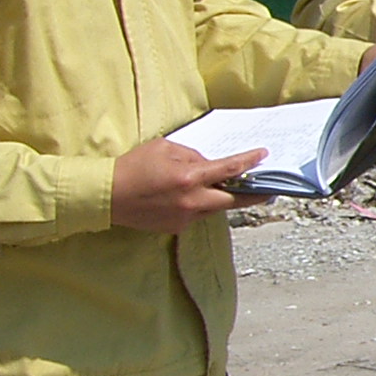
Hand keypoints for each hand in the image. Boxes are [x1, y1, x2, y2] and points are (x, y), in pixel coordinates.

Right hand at [111, 139, 260, 231]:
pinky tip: (190, 196)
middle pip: (234, 200)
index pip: (229, 169)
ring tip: (232, 188)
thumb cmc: (134, 166)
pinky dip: (200, 204)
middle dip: (253, 194)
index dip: (249, 162)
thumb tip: (209, 163)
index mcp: (190, 178)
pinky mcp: (177, 227)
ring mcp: (185, 217)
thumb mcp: (164, 148)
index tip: (263, 155)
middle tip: (268, 190)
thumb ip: (191, 154)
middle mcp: (192, 201)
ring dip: (224, 198)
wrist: (108, 195)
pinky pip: (197, 214)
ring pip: (216, 208)